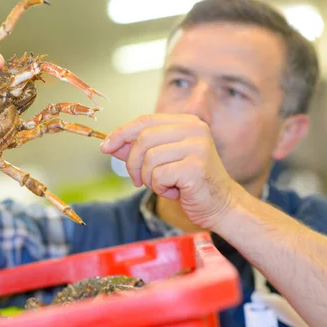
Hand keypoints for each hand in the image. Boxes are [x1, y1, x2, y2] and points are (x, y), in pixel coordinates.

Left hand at [100, 114, 239, 229]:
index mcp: (186, 122)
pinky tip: (175, 191)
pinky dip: (160, 188)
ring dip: (149, 178)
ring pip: (149, 158)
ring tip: (164, 185)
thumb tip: (110, 145)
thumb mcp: (161, 162)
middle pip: (143, 138)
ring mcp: (197, 147)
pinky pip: (159, 175)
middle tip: (138, 180)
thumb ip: (138, 151)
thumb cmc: (190, 184)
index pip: (145, 120)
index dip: (121, 133)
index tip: (105, 147)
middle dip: (133, 163)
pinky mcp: (196, 167)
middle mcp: (194, 129)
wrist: (221, 206)